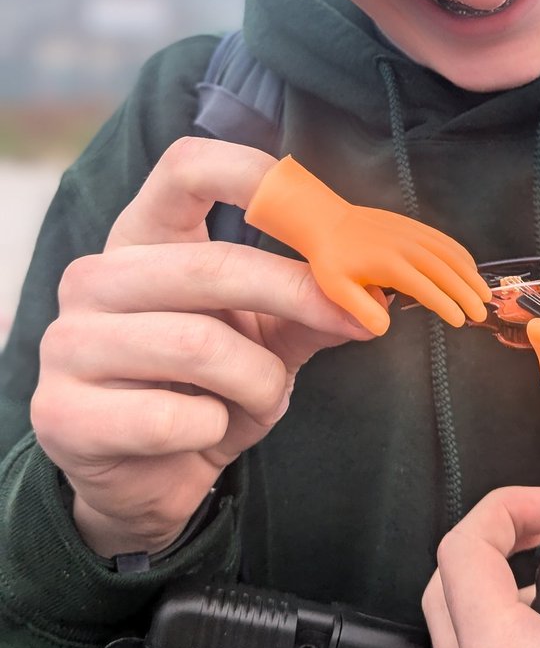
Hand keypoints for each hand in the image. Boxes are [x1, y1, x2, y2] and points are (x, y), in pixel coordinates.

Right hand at [32, 137, 373, 558]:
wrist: (149, 480)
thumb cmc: (208, 388)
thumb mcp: (266, 337)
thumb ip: (309, 304)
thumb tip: (370, 291)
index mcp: (144, 236)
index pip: (187, 167)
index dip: (252, 173)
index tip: (321, 213)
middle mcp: (96, 277)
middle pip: (210, 264)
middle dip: (296, 297)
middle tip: (356, 322)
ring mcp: (69, 342)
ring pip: (200, 346)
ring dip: (259, 383)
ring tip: (260, 399)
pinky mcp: (62, 413)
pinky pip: (171, 418)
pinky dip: (213, 430)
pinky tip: (203, 433)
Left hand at [244, 155, 489, 334]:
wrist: (327, 220)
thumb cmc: (330, 259)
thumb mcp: (337, 289)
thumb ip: (361, 311)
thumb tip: (384, 330)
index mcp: (390, 265)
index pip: (426, 289)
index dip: (446, 305)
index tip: (460, 320)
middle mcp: (407, 247)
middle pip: (446, 271)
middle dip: (467, 293)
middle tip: (482, 313)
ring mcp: (412, 234)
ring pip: (449, 254)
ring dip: (470, 274)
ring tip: (484, 294)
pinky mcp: (413, 226)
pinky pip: (443, 240)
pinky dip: (461, 253)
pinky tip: (470, 266)